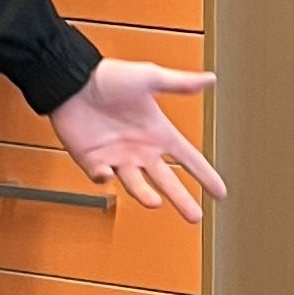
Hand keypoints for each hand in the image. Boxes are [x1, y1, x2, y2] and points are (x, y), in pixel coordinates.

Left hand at [48, 59, 225, 221]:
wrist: (73, 80)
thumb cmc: (109, 77)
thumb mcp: (149, 78)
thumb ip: (179, 83)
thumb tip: (211, 79)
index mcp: (158, 133)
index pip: (188, 159)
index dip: (204, 175)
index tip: (220, 193)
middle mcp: (141, 149)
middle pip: (167, 182)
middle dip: (182, 200)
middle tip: (195, 217)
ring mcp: (117, 158)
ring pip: (136, 185)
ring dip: (145, 195)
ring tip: (155, 202)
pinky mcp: (92, 161)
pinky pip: (100, 176)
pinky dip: (103, 177)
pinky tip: (106, 173)